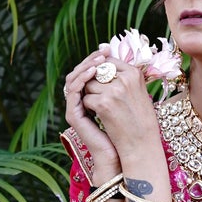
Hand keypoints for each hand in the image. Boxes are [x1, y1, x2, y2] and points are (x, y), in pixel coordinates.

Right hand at [63, 52, 120, 174]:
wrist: (124, 152)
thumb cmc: (129, 129)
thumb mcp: (126, 100)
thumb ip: (120, 85)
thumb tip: (127, 62)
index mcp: (90, 97)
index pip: (86, 72)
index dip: (95, 59)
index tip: (107, 48)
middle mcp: (80, 102)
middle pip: (77, 73)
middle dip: (90, 59)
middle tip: (102, 50)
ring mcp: (75, 109)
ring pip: (72, 80)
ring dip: (85, 66)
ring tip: (98, 59)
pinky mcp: (73, 116)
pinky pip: (73, 92)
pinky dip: (82, 80)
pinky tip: (93, 72)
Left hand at [77, 59, 161, 160]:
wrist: (142, 144)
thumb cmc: (141, 121)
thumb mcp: (140, 93)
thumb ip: (125, 80)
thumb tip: (106, 67)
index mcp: (135, 73)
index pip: (109, 61)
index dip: (101, 70)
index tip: (100, 81)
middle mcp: (125, 79)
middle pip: (97, 72)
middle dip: (94, 84)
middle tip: (99, 96)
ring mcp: (114, 91)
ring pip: (89, 85)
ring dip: (90, 95)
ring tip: (100, 107)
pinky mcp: (103, 104)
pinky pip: (86, 99)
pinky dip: (89, 108)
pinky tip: (98, 115)